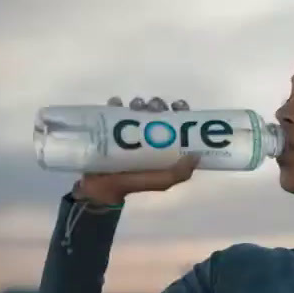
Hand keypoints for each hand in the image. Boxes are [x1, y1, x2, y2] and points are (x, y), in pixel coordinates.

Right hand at [75, 96, 197, 204]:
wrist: (97, 189)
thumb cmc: (131, 185)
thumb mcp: (159, 183)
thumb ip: (176, 173)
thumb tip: (196, 156)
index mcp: (162, 144)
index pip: (175, 122)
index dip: (180, 111)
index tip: (177, 105)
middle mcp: (147, 134)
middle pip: (156, 112)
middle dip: (157, 105)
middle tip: (154, 106)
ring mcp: (127, 129)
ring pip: (136, 108)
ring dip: (139, 103)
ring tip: (135, 106)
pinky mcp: (107, 126)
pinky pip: (112, 110)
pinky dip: (115, 104)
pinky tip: (117, 104)